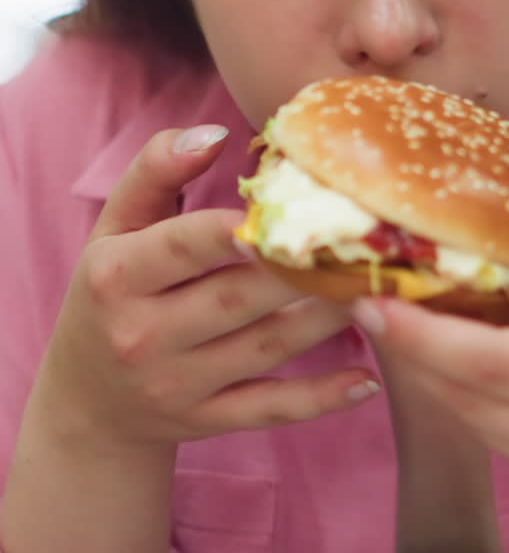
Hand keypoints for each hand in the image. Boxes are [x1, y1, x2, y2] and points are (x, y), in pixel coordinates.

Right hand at [36, 125, 379, 449]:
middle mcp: (142, 335)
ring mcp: (177, 384)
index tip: (285, 210)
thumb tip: (212, 132)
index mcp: (116, 277)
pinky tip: (368, 379)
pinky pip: (271, 410)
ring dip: (327, 319)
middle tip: (360, 241)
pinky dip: (321, 399)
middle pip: (236, 298)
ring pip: (265, 348)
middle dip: (300, 270)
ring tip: (376, 285)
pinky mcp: (206, 420)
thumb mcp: (114, 229)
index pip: (182, 247)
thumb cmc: (109, 292)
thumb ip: (155, 171)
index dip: (233, 230)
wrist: (88, 402)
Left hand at [352, 141, 508, 511]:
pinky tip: (467, 364)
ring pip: (488, 433)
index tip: (373, 299)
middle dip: (413, 357)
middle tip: (370, 305)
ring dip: (440, 384)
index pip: (494, 365)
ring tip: (406, 327)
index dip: (424, 336)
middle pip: (473, 405)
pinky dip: (479, 406)